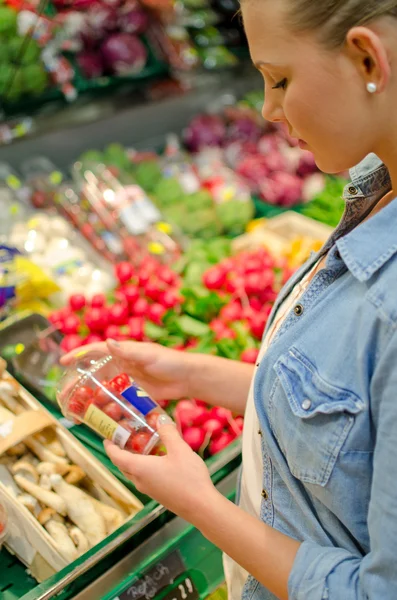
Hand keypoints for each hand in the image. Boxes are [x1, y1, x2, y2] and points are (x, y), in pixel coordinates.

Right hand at [61, 339, 191, 401]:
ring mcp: (128, 380)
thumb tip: (108, 342)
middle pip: (95, 373)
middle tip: (65, 395)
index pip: (96, 351)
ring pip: (103, 388)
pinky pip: (117, 400)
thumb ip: (129, 351)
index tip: (62, 362)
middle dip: (79, 383)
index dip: (78, 355)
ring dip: (90, 398)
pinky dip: (107, 407)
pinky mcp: (135, 394)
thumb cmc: (170, 362)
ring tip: (77, 409)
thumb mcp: (149, 355)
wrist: (188, 378)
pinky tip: (99, 417)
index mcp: (124, 352)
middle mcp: (122, 365)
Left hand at [104, 418, 217, 521]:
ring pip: (132, 473)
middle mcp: (140, 480)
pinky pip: (142, 478)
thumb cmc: (188, 478)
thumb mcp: (180, 449)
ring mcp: (149, 490)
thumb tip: (160, 418)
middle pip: (122, 466)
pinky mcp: (158, 494)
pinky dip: (141, 467)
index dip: (110, 447)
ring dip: (131, 460)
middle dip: (119, 452)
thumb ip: (168, 432)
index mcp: (140, 468)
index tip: (106, 437)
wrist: (201, 507)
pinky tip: (156, 460)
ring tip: (139, 446)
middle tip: (123, 438)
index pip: (116, 457)